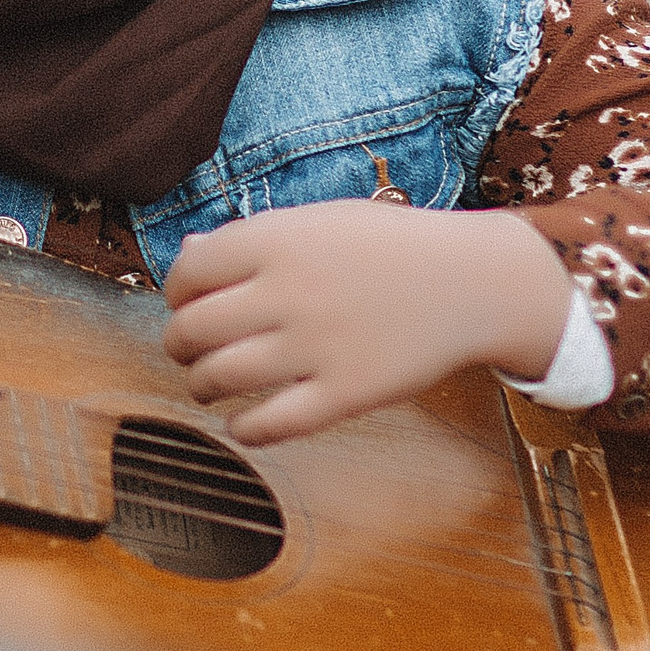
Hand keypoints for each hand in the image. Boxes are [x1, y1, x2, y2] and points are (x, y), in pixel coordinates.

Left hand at [161, 200, 574, 445]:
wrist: (473, 282)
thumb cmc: (390, 248)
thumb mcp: (320, 222)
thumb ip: (252, 239)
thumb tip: (187, 255)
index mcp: (278, 240)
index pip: (188, 271)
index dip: (176, 291)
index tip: (186, 301)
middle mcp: (290, 291)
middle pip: (192, 329)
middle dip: (178, 343)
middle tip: (188, 348)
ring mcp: (317, 345)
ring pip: (218, 377)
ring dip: (200, 385)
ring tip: (208, 384)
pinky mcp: (345, 394)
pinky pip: (269, 424)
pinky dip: (243, 428)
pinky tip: (243, 421)